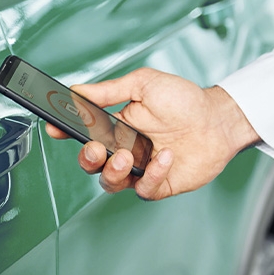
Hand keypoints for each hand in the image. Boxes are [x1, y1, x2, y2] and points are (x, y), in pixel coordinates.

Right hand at [45, 68, 259, 199]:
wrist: (218, 119)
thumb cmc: (185, 100)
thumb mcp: (144, 85)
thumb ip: (109, 90)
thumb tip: (78, 89)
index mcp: (116, 126)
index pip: (83, 133)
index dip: (65, 133)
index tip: (55, 129)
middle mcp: (124, 149)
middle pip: (91, 164)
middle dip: (88, 159)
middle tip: (98, 149)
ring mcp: (140, 168)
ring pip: (110, 182)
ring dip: (113, 171)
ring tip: (128, 156)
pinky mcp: (159, 184)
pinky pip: (143, 189)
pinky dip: (152, 176)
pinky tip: (165, 157)